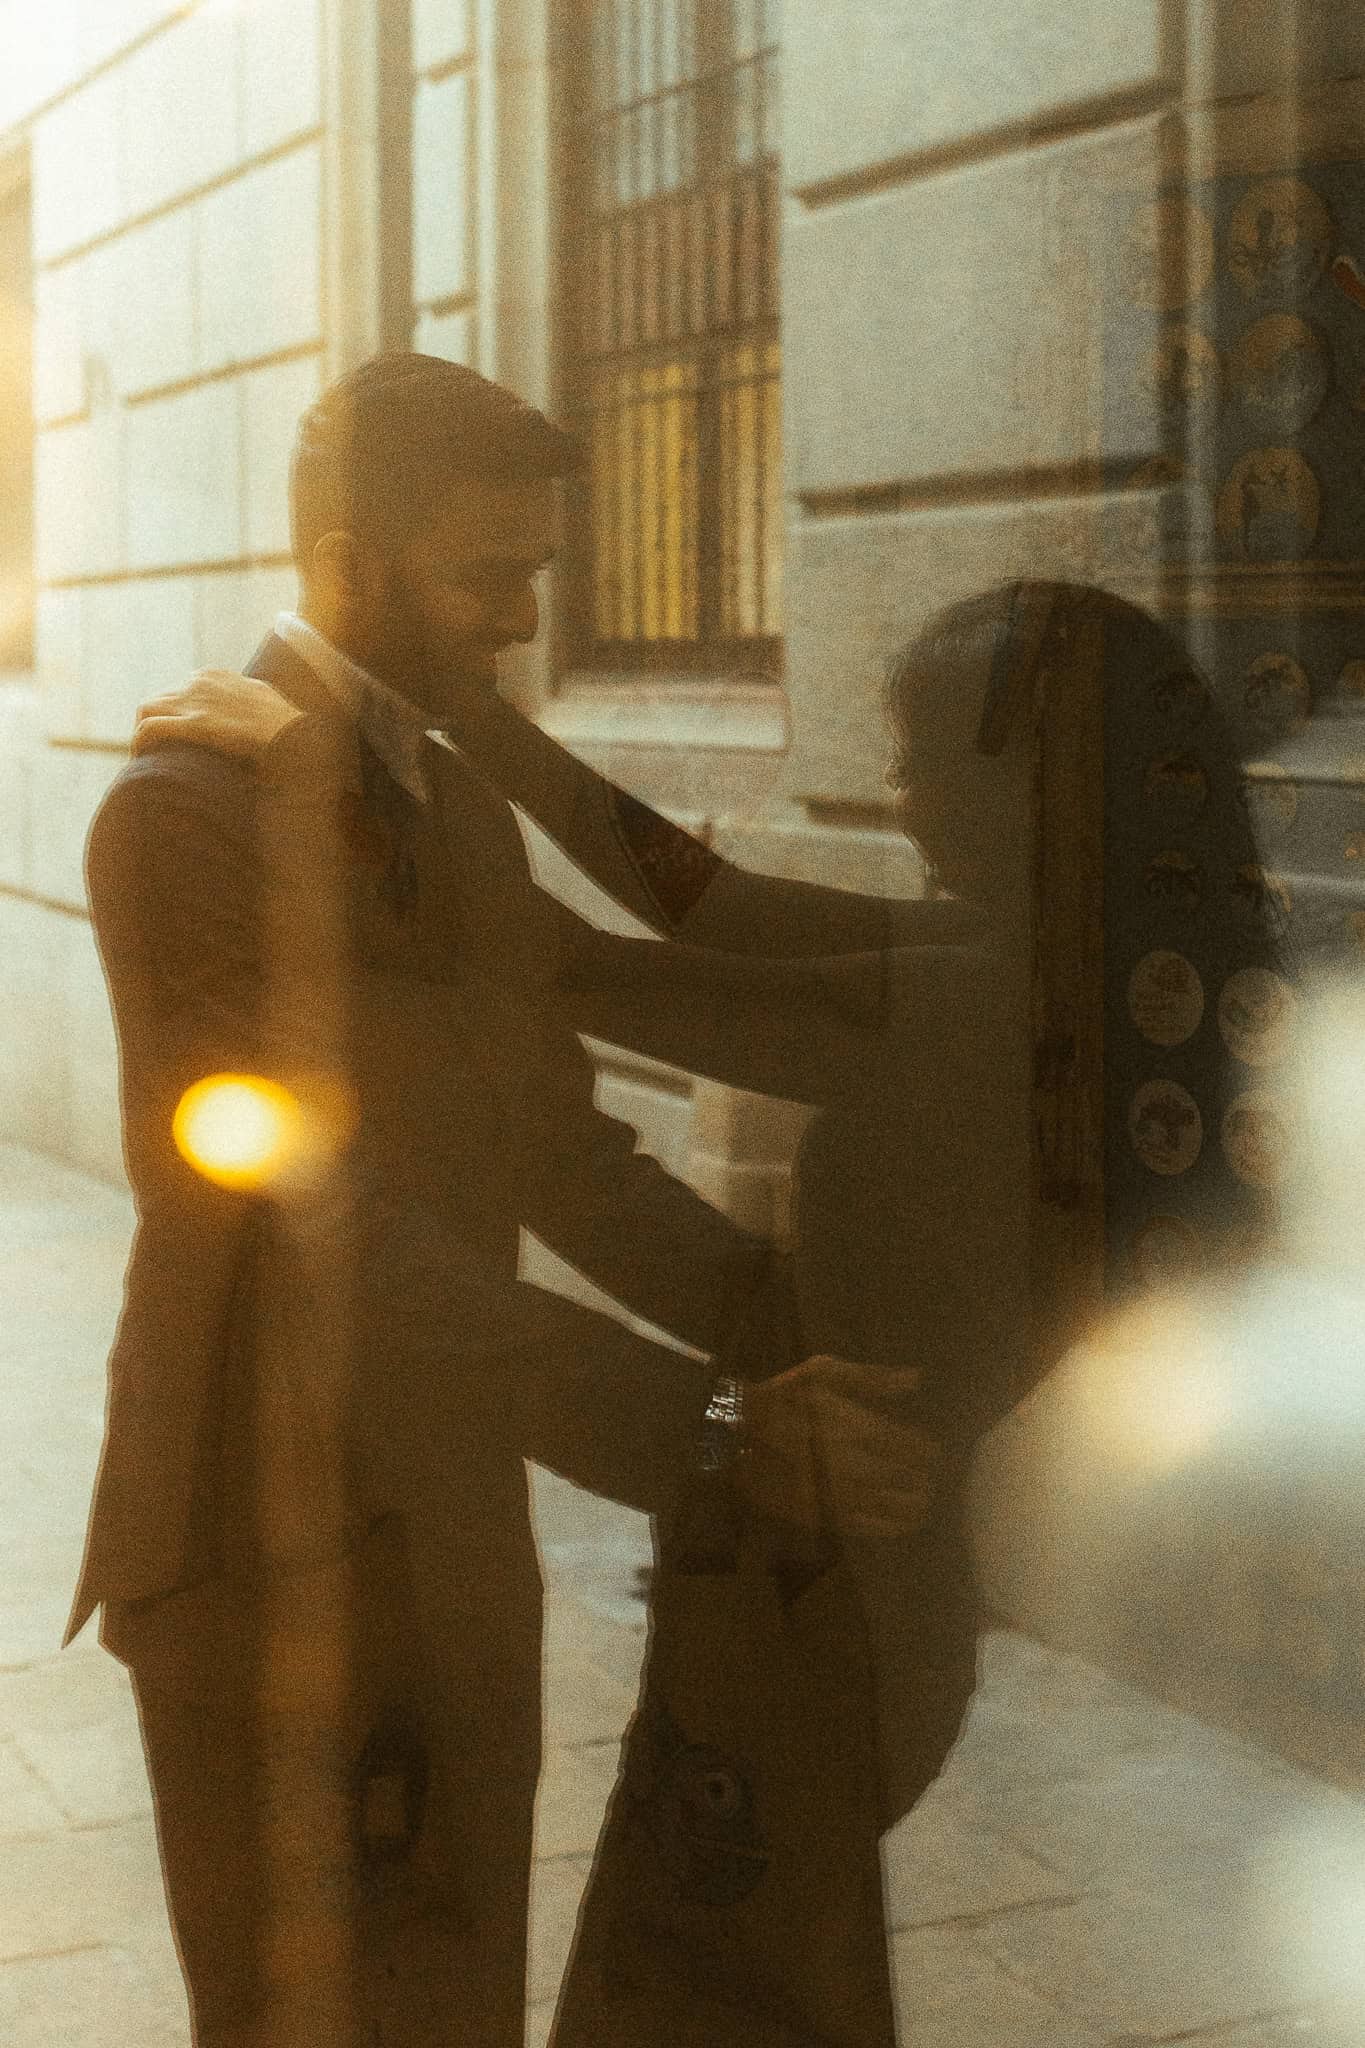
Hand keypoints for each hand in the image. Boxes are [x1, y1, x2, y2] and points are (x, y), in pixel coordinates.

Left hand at [132, 670, 302, 758]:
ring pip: (147, 710)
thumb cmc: (290, 731)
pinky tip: (142, 761)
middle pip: (160, 701)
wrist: (299, 739)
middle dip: (156, 726)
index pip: (181, 692)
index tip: (177, 742)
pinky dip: (141, 744)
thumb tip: (249, 721)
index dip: (175, 718)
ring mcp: (196, 701)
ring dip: (144, 735)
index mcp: (217, 676)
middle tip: (159, 754)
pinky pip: (150, 729)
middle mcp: (202, 682)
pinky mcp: (195, 724)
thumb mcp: (267, 707)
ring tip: (148, 760)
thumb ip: (249, 707)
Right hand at [739, 1356, 941, 1542]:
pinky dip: (895, 1526)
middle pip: (914, 1481)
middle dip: (926, 1478)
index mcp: (860, 1428)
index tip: (930, 1450)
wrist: (734, 1434)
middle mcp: (858, 1466)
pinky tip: (903, 1521)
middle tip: (929, 1476)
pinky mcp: (825, 1516)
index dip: (930, 1451)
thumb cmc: (783, 1398)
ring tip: (923, 1499)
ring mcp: (842, 1495)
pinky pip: (872, 1529)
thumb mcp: (823, 1372)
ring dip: (918, 1505)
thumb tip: (917, 1380)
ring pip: (899, 1509)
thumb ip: (872, 1378)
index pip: (917, 1449)